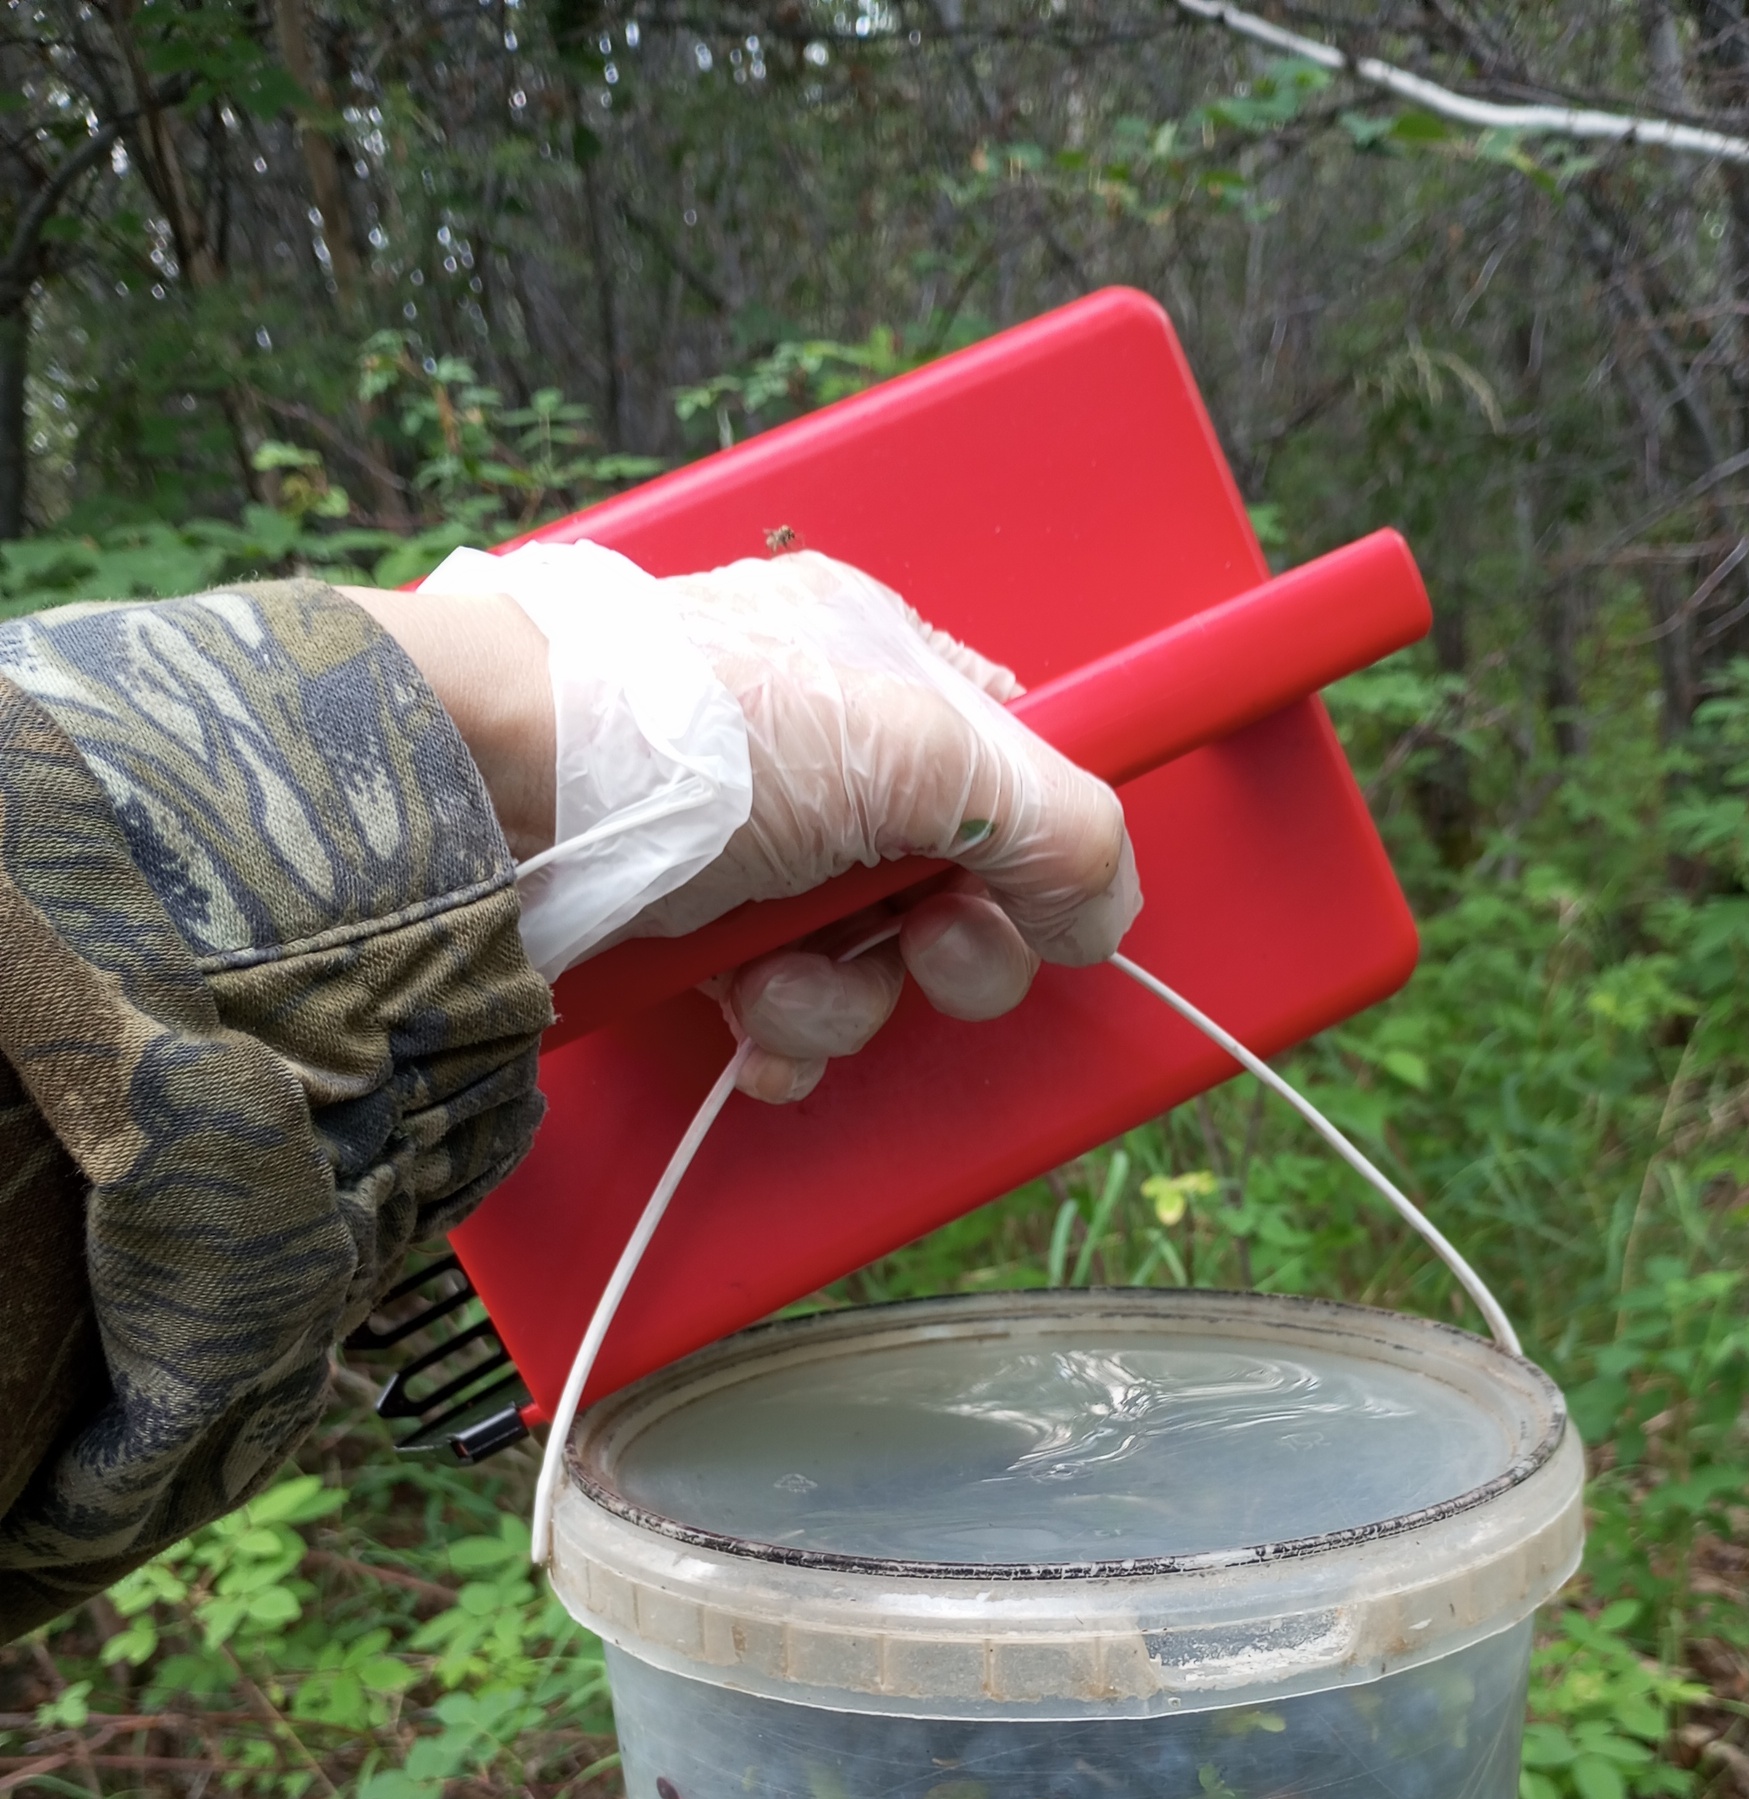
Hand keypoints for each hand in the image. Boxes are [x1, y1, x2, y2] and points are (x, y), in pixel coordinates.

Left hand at [636, 551, 1140, 1100]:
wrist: (492, 798)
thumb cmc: (698, 731)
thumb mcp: (915, 748)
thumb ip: (1053, 822)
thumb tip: (1107, 911)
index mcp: (883, 665)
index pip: (1011, 757)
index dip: (1036, 837)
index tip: (1037, 889)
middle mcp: (826, 755)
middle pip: (957, 882)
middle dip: (952, 944)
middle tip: (923, 946)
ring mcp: (759, 850)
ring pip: (875, 962)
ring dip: (849, 997)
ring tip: (783, 977)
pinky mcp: (695, 934)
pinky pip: (789, 1009)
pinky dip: (783, 1034)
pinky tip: (750, 1030)